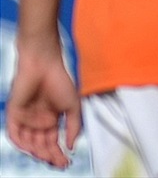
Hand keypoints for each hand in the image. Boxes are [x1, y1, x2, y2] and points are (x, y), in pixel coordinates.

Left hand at [6, 50, 81, 168]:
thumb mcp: (73, 106)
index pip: (52, 141)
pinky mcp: (14, 114)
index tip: (66, 161)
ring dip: (37, 151)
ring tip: (48, 155)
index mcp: (50, 118)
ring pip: (28, 142)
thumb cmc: (59, 79)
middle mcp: (36, 121)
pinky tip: (32, 148)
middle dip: (50, 155)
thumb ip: (74, 126)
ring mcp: (24, 118)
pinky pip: (15, 134)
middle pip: (40, 145)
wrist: (45, 64)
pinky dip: (22, 142)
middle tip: (59, 162)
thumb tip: (71, 146)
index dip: (58, 153)